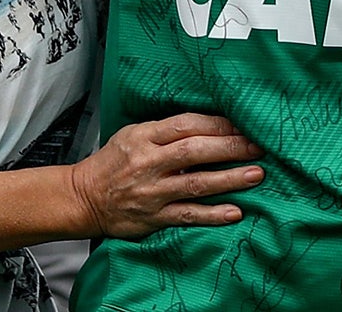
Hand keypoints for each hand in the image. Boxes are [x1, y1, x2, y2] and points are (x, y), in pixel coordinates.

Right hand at [66, 112, 262, 237]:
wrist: (83, 198)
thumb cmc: (112, 163)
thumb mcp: (133, 134)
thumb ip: (165, 130)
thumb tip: (208, 125)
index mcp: (144, 137)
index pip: (186, 124)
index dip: (217, 123)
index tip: (243, 123)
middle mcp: (149, 162)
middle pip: (195, 151)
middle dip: (230, 147)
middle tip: (258, 146)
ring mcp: (152, 192)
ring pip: (196, 184)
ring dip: (229, 179)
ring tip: (256, 174)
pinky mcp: (154, 218)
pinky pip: (187, 216)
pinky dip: (212, 215)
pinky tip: (235, 212)